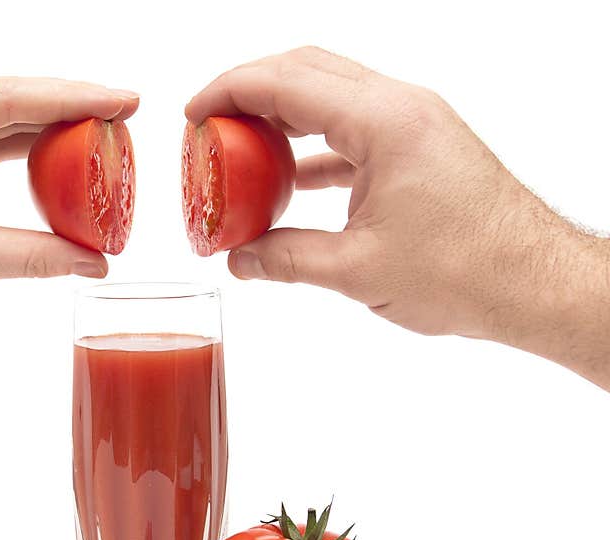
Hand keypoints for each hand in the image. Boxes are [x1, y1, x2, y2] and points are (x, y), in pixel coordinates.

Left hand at [0, 78, 137, 339]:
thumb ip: (32, 256)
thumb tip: (96, 265)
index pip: (6, 98)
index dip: (72, 98)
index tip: (124, 100)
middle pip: (7, 93)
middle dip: (69, 104)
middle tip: (127, 113)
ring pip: (0, 110)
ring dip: (51, 122)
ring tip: (105, 130)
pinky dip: (26, 142)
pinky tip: (64, 148)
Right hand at [186, 47, 609, 387]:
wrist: (531, 283)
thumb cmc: (462, 272)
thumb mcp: (356, 270)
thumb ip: (285, 260)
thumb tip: (238, 261)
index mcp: (384, 121)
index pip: (286, 81)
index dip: (228, 91)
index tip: (192, 115)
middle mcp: (400, 107)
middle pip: (306, 71)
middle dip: (249, 93)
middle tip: (208, 128)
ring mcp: (413, 124)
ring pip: (330, 96)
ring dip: (281, 120)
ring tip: (240, 154)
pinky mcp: (419, 148)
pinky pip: (352, 132)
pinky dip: (313, 150)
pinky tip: (288, 184)